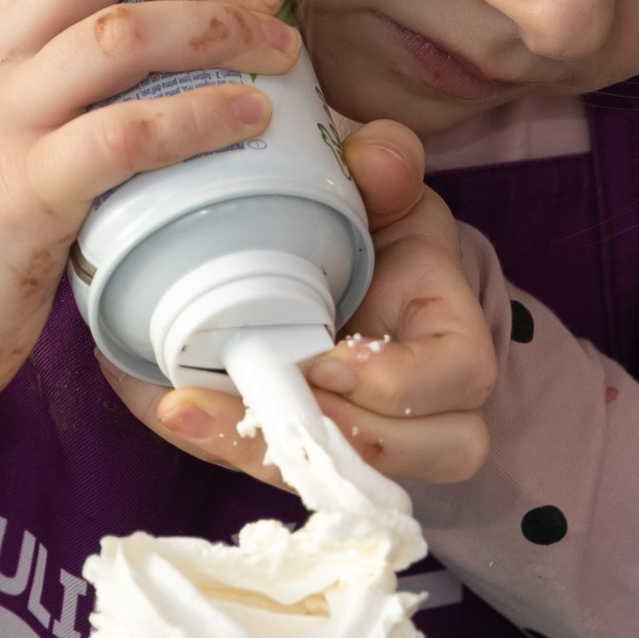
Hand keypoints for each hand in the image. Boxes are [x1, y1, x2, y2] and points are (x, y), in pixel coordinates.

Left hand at [111, 119, 496, 492]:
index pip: (461, 377)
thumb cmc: (365, 225)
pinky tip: (177, 409)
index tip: (327, 360)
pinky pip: (281, 472)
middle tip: (261, 397)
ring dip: (267, 452)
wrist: (317, 262)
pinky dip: (226, 444)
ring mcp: (366, 438)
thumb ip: (384, 163)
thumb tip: (379, 158)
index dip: (401, 383)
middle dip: (339, 438)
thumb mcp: (378, 184)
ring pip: (344, 479)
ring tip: (193, 408)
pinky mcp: (308, 452)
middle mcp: (426, 405)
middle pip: (419, 455)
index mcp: (450, 331)